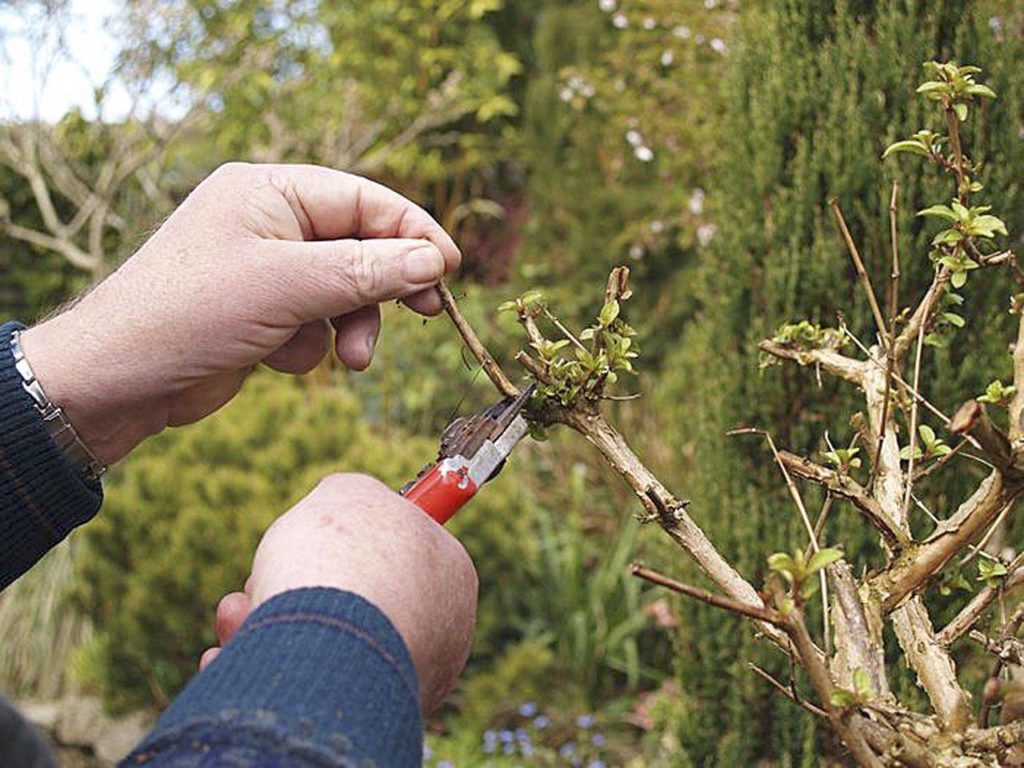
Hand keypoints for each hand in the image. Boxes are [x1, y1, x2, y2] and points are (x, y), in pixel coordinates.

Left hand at [19, 163, 460, 463]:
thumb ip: (365, 271)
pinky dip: (311, 346)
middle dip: (385, 287)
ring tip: (350, 359)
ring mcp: (265, 270)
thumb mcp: (286, 287)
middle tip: (427, 312)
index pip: (363, 200)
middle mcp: (269, 223)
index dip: (412, 232)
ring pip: (343, 291)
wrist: (118, 382)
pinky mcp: (261, 313)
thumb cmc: (188, 316)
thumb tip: (431, 261)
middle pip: (359, 246)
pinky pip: (315, 323)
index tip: (449, 268)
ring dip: (351, 327)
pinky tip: (279, 359)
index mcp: (269, 191)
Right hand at [198, 473, 477, 713]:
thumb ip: (351, 493)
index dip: (349, 542)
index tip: (313, 537)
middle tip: (256, 580)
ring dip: (264, 625)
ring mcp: (404, 681)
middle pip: (353, 603)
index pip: (401, 555)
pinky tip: (227, 658)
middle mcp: (437, 636)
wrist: (330, 638)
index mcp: (449, 577)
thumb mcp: (347, 493)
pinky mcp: (365, 718)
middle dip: (292, 587)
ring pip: (321, 645)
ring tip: (235, 614)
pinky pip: (305, 686)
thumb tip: (344, 497)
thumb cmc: (345, 557)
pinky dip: (262, 670)